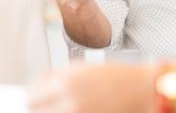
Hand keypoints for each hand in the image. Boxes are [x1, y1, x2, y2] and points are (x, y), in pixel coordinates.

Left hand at [27, 63, 155, 112]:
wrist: (145, 93)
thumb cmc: (116, 78)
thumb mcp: (81, 68)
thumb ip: (54, 78)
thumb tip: (34, 89)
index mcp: (65, 84)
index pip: (31, 96)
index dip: (31, 97)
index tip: (33, 97)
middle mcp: (70, 105)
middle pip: (36, 112)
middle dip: (38, 108)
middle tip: (46, 105)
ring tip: (63, 107)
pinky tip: (72, 111)